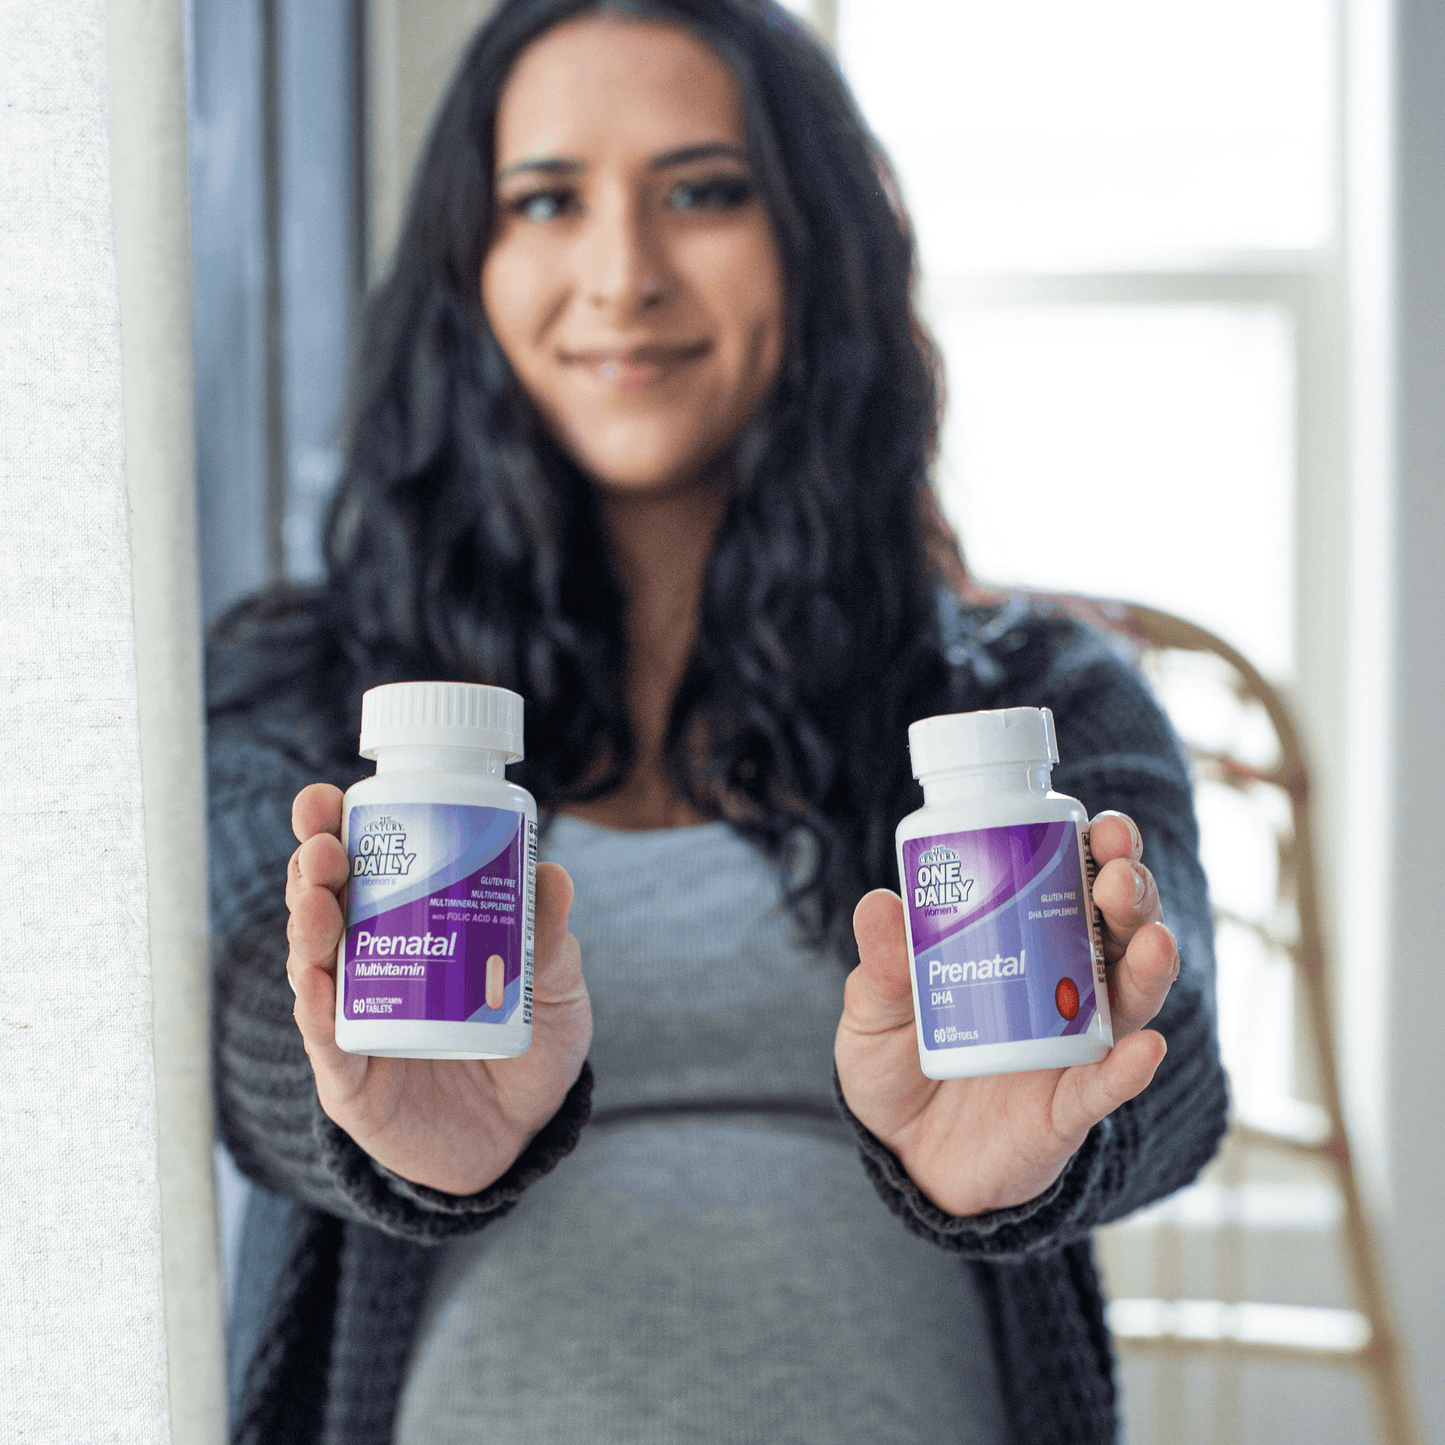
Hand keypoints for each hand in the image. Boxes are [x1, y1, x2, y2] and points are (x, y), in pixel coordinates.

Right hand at [284, 783, 592, 1195]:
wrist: (520, 1138)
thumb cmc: (531, 1044)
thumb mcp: (554, 986)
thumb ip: (550, 941)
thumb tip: (552, 875)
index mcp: (408, 925)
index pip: (363, 867)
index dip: (336, 829)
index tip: (331, 797)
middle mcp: (369, 963)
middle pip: (324, 904)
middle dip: (312, 866)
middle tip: (322, 845)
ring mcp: (353, 1017)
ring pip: (311, 963)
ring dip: (305, 925)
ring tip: (316, 897)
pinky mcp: (350, 1077)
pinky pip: (325, 1039)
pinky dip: (316, 1007)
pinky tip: (315, 979)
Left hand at [834, 811, 1177, 1216]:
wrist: (902, 1157)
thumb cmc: (896, 1062)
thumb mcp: (872, 1009)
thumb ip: (880, 966)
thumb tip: (880, 905)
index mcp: (1023, 943)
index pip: (1071, 884)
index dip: (1097, 850)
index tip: (1100, 824)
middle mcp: (1063, 986)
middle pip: (1115, 929)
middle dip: (1130, 893)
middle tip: (1117, 874)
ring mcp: (1073, 1046)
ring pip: (1130, 998)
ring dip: (1148, 965)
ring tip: (1151, 939)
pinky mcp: (1068, 1109)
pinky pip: (1105, 1088)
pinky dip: (1128, 1070)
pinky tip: (1143, 1048)